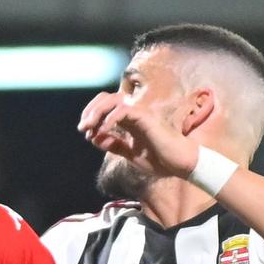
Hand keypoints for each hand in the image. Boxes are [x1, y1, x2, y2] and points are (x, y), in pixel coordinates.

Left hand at [78, 93, 199, 180]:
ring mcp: (140, 114)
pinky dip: (110, 119)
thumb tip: (94, 138)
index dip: (91, 115)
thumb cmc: (160, 159)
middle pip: (106, 98)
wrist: (180, 165)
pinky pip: (124, 110)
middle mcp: (133, 114)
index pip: (105, 106)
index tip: (85, 132)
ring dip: (97, 112)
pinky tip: (104, 130)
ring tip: (89, 127)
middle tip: (83, 127)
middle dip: (90, 110)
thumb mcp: (130, 154)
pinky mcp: (146, 117)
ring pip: (113, 100)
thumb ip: (114, 145)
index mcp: (129, 120)